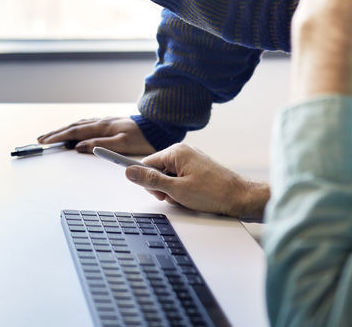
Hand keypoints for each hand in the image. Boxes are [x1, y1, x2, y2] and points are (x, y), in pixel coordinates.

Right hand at [36, 116, 154, 154]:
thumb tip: (79, 146)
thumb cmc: (143, 137)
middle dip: (56, 132)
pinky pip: (87, 123)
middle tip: (42, 138)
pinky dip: (75, 127)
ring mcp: (105, 121)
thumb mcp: (122, 144)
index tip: (45, 142)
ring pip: (79, 124)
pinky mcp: (110, 123)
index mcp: (102, 127)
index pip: (74, 132)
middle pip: (73, 126)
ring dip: (64, 129)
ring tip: (53, 134)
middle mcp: (101, 122)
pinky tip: (75, 129)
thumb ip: (99, 145)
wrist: (158, 126)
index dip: (58, 137)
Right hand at [124, 144, 268, 219]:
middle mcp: (183, 152)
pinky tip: (194, 198)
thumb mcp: (177, 190)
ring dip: (173, 191)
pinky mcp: (199, 170)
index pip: (147, 162)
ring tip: (188, 199)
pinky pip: (181, 180)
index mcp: (176, 152)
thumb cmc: (213, 192)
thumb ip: (151, 181)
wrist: (242, 197)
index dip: (141, 176)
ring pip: (169, 178)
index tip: (109, 159)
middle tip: (173, 197)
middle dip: (161, 187)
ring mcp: (192, 161)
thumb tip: (130, 172)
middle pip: (157, 171)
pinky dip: (182, 191)